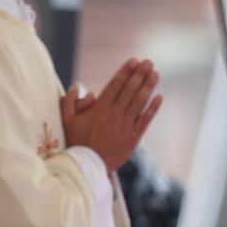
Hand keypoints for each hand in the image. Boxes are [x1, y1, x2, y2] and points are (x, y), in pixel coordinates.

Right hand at [59, 58, 163, 172]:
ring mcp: (125, 126)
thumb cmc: (76, 142)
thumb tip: (78, 87)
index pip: (115, 85)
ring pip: (139, 102)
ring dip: (148, 86)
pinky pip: (145, 120)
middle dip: (140, 74)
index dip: (126, 72)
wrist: (87, 166)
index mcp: (99, 108)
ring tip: (155, 74)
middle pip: (130, 90)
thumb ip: (69, 101)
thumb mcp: (66, 120)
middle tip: (149, 62)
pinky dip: (153, 108)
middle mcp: (114, 114)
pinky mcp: (133, 138)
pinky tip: (159, 97)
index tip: (134, 61)